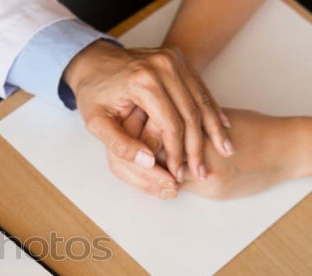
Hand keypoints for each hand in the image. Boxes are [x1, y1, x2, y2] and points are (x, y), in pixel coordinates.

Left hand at [64, 41, 232, 181]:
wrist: (93, 61)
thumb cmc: (92, 94)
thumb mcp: (95, 122)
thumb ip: (119, 144)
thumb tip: (149, 163)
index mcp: (142, 82)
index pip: (170, 124)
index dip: (177, 153)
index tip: (178, 173)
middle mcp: (162, 66)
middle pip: (190, 113)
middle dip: (197, 146)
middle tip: (202, 172)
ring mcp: (173, 60)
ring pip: (201, 101)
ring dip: (213, 129)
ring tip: (226, 152)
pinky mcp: (178, 60)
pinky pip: (200, 89)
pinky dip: (211, 110)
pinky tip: (223, 128)